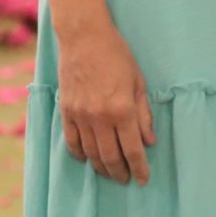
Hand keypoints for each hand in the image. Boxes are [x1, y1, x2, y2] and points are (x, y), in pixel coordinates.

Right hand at [56, 19, 155, 185]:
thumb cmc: (116, 55)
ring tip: (110, 172)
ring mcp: (80, 116)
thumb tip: (149, 141)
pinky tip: (87, 158)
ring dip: (101, 167)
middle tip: (126, 179)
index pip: (132, 149)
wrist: (84, 37)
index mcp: (122, 109)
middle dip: (120, 173)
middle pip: (110, 157)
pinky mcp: (66, 111)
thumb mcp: (138, 81)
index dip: (139, 168)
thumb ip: (143, 113)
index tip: (143, 179)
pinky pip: (72, 142)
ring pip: (91, 154)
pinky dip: (80, 155)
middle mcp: (100, 117)